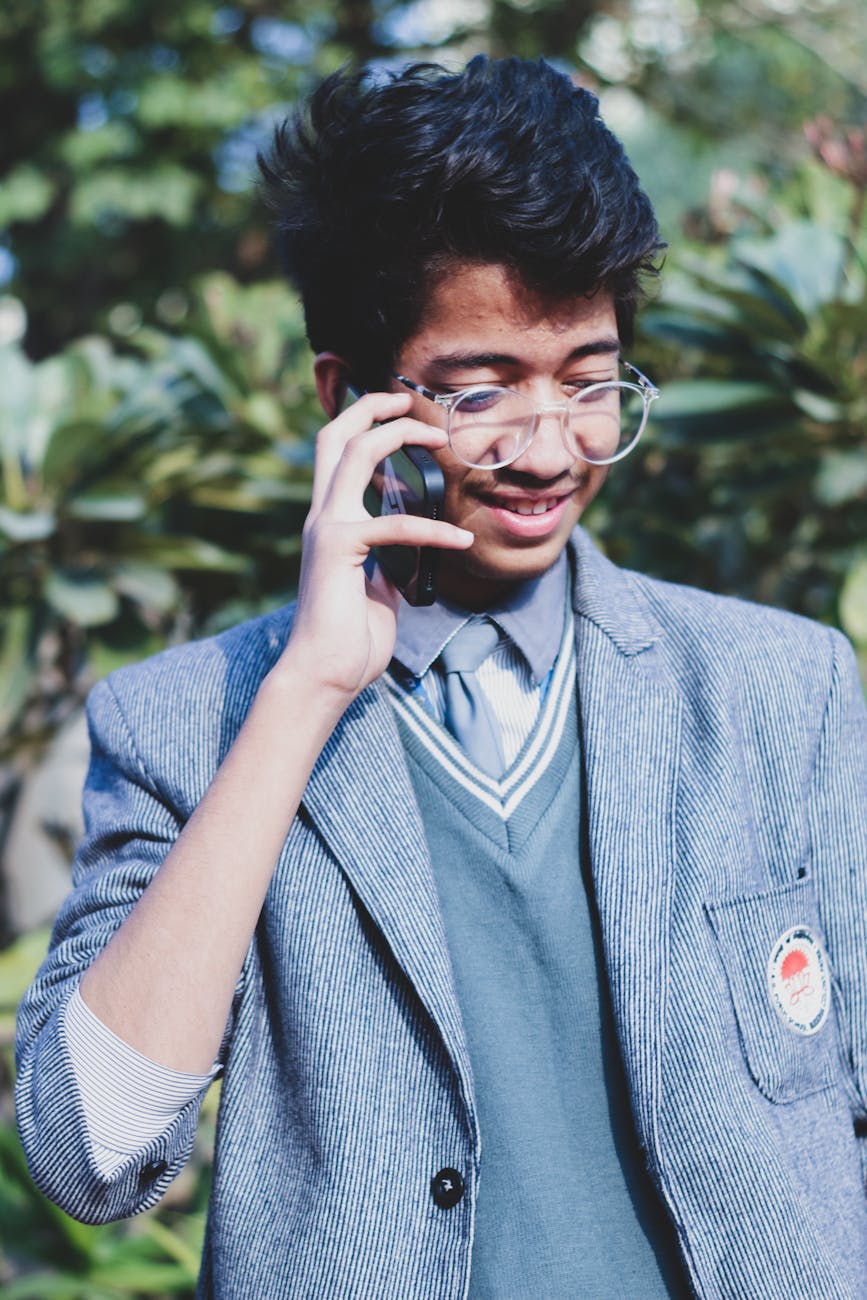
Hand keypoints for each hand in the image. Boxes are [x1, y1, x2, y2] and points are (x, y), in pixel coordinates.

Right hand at [278, 391, 472, 702]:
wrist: (325, 673)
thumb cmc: (350, 637)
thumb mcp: (377, 587)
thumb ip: (389, 559)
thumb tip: (414, 546)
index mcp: (329, 521)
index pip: (336, 454)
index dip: (363, 423)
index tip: (401, 416)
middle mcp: (321, 516)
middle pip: (334, 435)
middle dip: (371, 408)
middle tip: (412, 403)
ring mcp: (326, 529)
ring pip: (353, 455)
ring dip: (397, 437)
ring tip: (438, 440)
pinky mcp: (339, 550)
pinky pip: (394, 525)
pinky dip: (433, 529)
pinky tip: (461, 541)